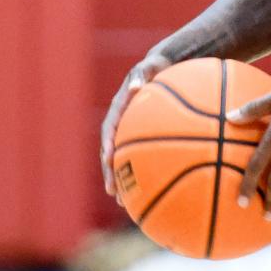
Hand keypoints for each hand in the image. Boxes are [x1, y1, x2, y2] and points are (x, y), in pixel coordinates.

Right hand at [100, 52, 171, 199]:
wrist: (163, 66)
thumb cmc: (156, 67)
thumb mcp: (149, 67)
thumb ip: (140, 76)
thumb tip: (135, 87)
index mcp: (118, 109)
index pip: (109, 129)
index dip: (107, 145)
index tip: (109, 160)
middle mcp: (120, 124)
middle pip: (111, 152)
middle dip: (111, 172)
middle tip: (113, 191)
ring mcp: (129, 132)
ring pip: (123, 160)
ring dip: (122, 180)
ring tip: (125, 203)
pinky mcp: (141, 137)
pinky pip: (140, 158)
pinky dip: (143, 173)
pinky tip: (153, 191)